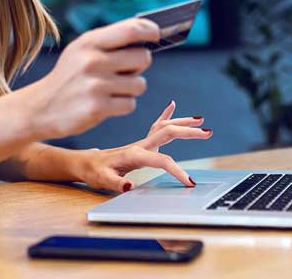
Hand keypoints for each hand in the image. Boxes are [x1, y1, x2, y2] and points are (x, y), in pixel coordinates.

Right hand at [26, 18, 159, 139]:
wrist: (40, 108)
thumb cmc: (69, 77)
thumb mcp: (81, 51)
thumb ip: (109, 42)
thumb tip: (148, 37)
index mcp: (89, 42)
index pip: (132, 29)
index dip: (150, 31)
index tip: (156, 35)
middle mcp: (92, 61)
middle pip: (143, 58)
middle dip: (139, 66)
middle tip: (124, 72)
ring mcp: (95, 85)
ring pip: (140, 84)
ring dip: (131, 89)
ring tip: (111, 90)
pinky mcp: (98, 108)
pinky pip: (130, 104)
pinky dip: (122, 106)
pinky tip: (106, 104)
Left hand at [71, 100, 212, 191]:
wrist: (85, 163)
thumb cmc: (94, 172)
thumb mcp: (102, 181)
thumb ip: (116, 183)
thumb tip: (130, 186)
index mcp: (134, 154)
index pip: (162, 160)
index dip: (177, 170)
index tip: (190, 182)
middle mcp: (140, 144)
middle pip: (168, 132)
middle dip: (188, 132)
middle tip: (207, 133)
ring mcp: (142, 142)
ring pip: (165, 126)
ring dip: (183, 122)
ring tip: (200, 120)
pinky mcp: (142, 143)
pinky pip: (156, 125)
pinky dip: (166, 114)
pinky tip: (172, 104)